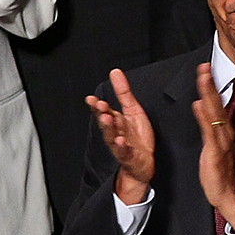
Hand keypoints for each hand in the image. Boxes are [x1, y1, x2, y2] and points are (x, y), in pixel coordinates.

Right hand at [87, 69, 154, 202]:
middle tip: (100, 105)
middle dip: (102, 114)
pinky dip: (121, 147)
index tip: (91, 99)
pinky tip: (121, 141)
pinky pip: (124, 152)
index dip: (96, 106)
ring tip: (107, 119)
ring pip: (112, 137)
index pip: (103, 112)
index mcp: (116, 121)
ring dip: (109, 128)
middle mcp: (116, 133)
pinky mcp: (129, 157)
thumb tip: (115, 72)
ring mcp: (121, 146)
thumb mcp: (133, 110)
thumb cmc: (137, 137)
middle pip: (106, 124)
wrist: (143, 163)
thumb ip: (123, 92)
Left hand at [191, 64, 234, 228]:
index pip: (216, 104)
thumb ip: (208, 125)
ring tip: (203, 77)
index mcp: (223, 131)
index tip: (205, 69)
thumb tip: (201, 104)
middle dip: (210, 83)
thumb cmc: (220, 172)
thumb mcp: (213, 145)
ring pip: (214, 113)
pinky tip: (199, 105)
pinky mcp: (214, 152)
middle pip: (216, 103)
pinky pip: (209, 132)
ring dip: (209, 94)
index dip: (210, 86)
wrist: (228, 194)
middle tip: (204, 66)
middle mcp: (224, 133)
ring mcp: (220, 142)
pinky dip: (205, 117)